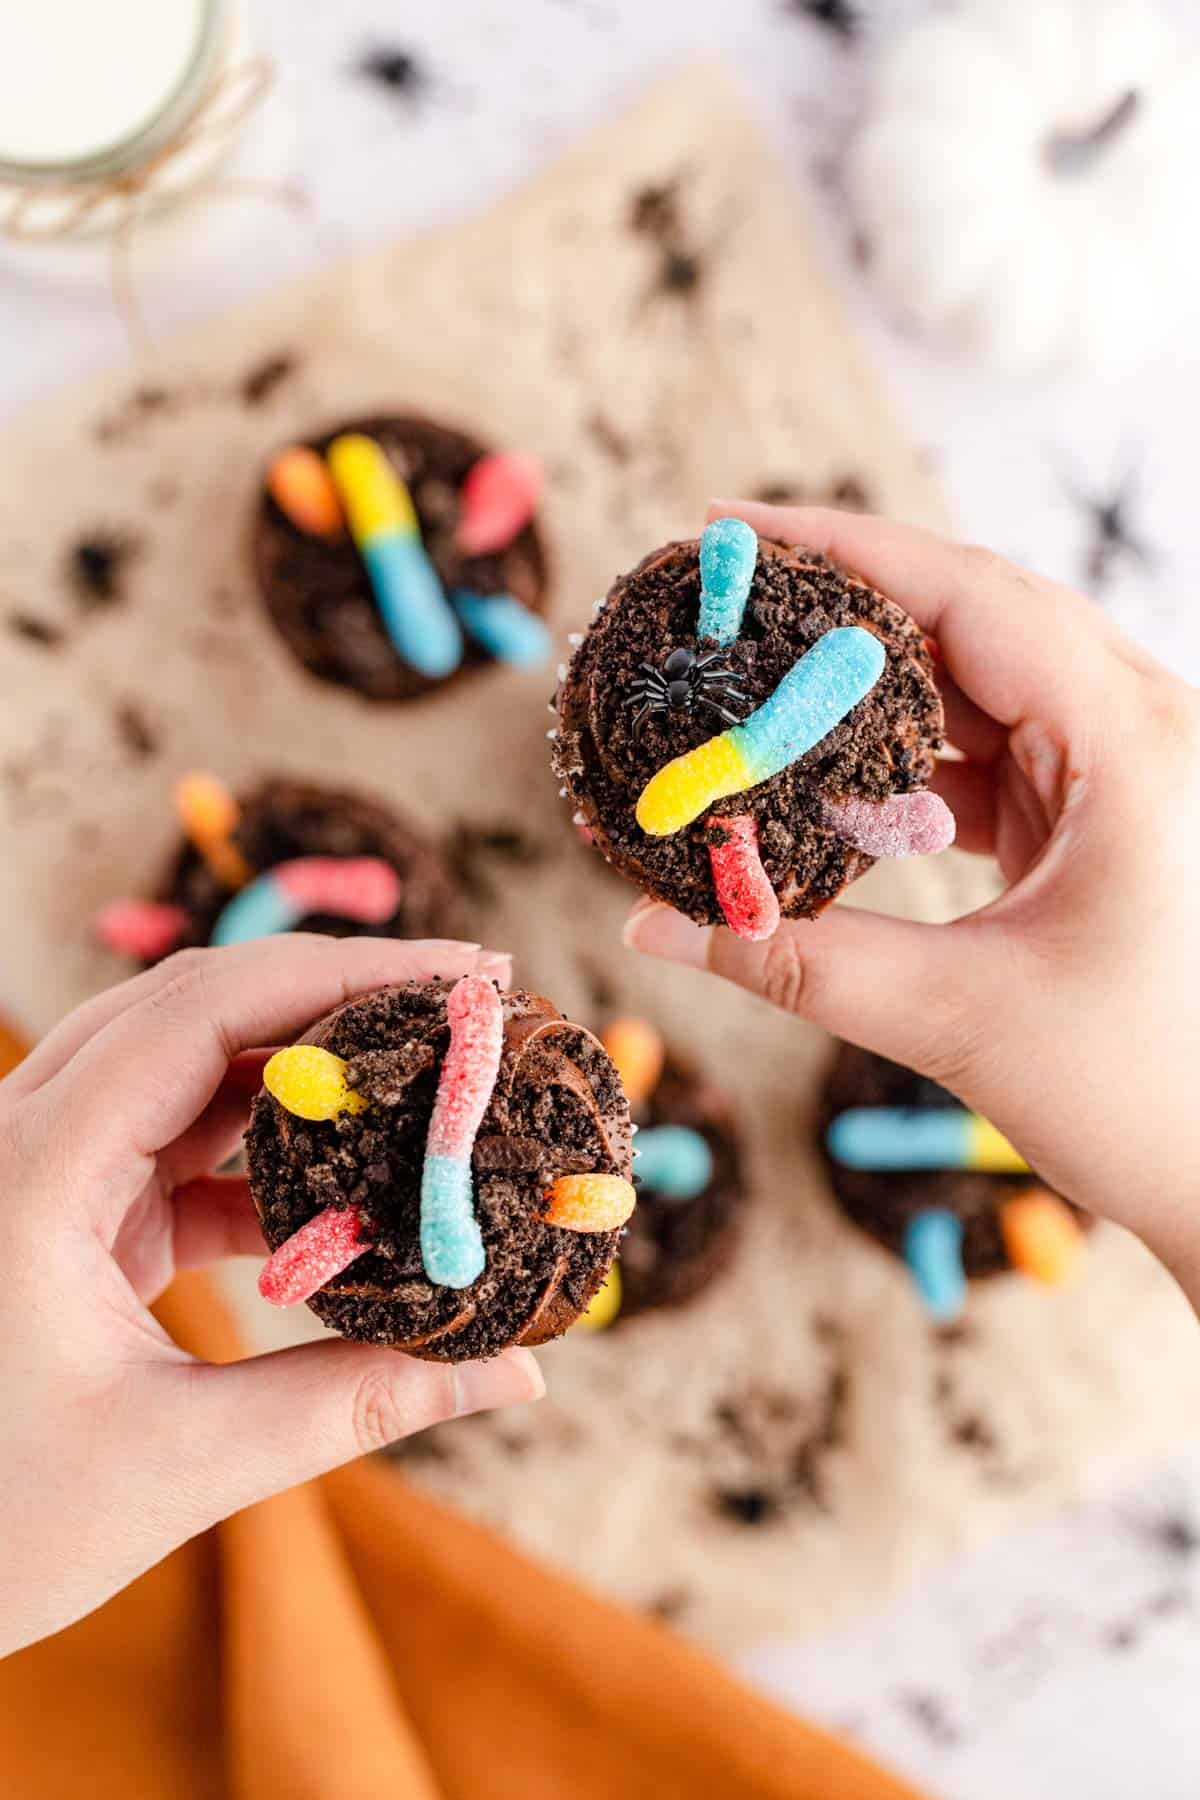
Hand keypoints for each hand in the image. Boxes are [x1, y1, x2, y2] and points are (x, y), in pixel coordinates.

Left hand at [0, 935, 542, 1657]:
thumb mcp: (180, 1463)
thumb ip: (352, 1405)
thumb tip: (518, 1370)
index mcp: (33, 1172)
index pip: (199, 1011)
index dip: (339, 971)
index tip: (462, 973)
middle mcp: (29, 1139)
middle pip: (198, 1006)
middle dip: (337, 990)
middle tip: (466, 1000)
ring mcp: (47, 1166)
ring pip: (191, 1062)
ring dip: (310, 1061)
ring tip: (427, 1069)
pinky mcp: (70, 1208)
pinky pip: (183, 1138)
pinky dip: (275, 1145)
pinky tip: (358, 1175)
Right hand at [624, 502, 1199, 1297]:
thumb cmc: (1149, 1101)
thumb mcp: (958, 1018)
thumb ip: (796, 962)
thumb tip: (649, 920)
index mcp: (1136, 744)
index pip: (972, 596)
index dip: (844, 548)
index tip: (732, 530)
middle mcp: (1145, 731)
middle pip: (975, 620)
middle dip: (844, 609)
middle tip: (726, 598)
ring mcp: (1131, 772)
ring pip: (982, 685)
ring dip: (871, 693)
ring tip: (759, 687)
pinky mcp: (1108, 819)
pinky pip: (994, 753)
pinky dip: (907, 764)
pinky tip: (830, 785)